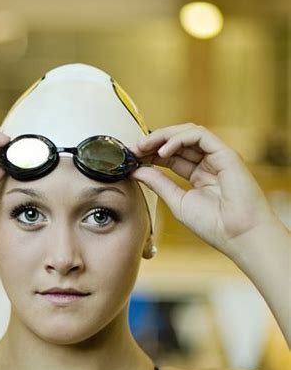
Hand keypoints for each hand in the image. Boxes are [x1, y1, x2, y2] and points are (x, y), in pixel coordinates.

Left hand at [131, 123, 275, 255]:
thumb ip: (158, 183)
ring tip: (144, 146)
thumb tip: (136, 171)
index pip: (171, 156)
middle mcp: (209, 163)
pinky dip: (179, 139)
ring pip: (188, 133)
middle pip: (178, 142)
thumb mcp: (177, 201)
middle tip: (133, 148)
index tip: (131, 158)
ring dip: (163, 136)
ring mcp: (218, 157)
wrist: (239, 235)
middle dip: (153, 142)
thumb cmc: (214, 225)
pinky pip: (200, 135)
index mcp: (199, 175)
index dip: (150, 154)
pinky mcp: (226, 153)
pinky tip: (163, 151)